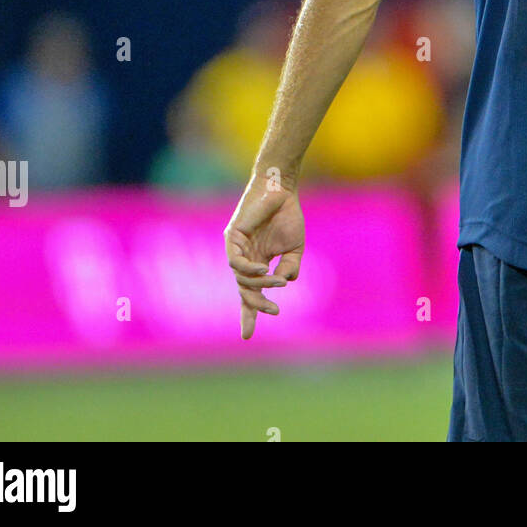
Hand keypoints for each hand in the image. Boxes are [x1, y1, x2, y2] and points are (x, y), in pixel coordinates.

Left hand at [224, 176, 304, 339]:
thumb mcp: (295, 248)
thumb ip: (290, 267)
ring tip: (278, 281)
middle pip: (244, 291)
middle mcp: (244, 259)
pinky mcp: (232, 237)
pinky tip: (263, 269)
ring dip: (261, 283)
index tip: (247, 337)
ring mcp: (237, 249)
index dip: (249, 313)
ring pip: (242, 279)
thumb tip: (283, 284)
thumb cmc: (287, 216)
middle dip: (256, 306)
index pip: (250, 293)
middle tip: (274, 312)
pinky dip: (249, 270)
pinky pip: (236, 262)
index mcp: (258, 263)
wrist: (281, 190)